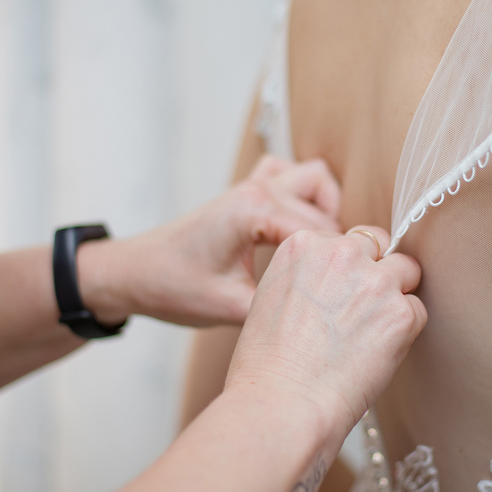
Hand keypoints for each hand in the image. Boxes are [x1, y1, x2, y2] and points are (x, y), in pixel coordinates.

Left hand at [78, 157, 341, 326]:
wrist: (135, 274)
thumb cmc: (174, 288)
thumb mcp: (231, 307)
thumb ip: (282, 306)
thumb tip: (328, 315)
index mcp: (256, 210)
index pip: (323, 233)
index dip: (344, 264)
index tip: (356, 292)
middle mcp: (258, 189)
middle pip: (326, 208)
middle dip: (340, 243)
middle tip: (344, 282)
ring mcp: (253, 185)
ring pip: (315, 180)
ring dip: (328, 209)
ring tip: (325, 253)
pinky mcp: (247, 191)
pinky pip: (290, 176)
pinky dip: (304, 195)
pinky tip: (302, 230)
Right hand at [224, 225, 426, 432]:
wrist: (282, 402)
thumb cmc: (268, 364)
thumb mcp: (272, 296)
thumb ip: (308, 275)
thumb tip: (340, 280)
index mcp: (304, 244)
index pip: (347, 241)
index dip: (347, 270)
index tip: (338, 297)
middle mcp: (341, 253)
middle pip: (380, 247)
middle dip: (376, 273)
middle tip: (361, 312)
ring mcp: (375, 281)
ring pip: (407, 272)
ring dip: (395, 298)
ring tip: (370, 334)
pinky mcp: (400, 313)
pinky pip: (417, 311)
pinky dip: (404, 332)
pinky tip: (376, 354)